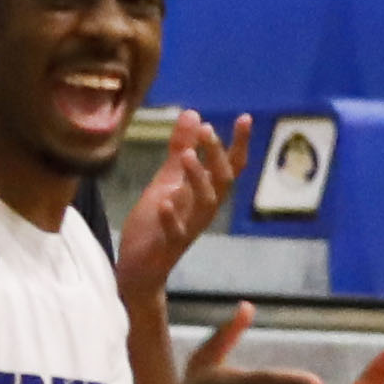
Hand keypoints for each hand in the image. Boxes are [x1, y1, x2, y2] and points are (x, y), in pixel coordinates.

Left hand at [117, 115, 244, 300]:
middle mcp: (202, 211)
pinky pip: (175, 232)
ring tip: (187, 156)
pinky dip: (170, 216)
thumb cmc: (155, 224)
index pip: (229, 167)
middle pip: (222, 181)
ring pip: (204, 204)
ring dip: (198, 179)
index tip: (245, 117)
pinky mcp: (168, 246)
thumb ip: (180, 149)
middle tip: (206, 130)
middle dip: (217, 155)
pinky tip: (164, 200)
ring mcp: (187, 229)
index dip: (239, 144)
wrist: (139, 269)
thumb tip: (194, 113)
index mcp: (204, 194)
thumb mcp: (167, 181)